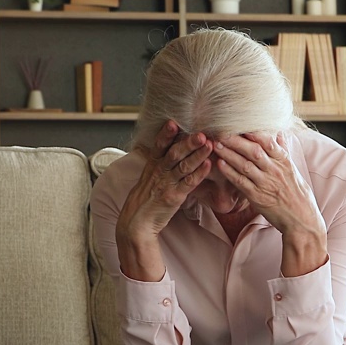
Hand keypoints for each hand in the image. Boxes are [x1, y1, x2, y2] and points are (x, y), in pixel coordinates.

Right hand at [116, 120, 212, 280]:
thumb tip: (169, 146)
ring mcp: (166, 184)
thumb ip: (159, 162)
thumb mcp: (148, 177)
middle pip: (174, 154)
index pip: (158, 146)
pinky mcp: (173, 197)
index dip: (165, 135)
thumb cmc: (145, 199)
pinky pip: (188, 183)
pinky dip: (199, 173)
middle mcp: (158, 173)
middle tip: (201, 133)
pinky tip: (209, 165)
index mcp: (152, 166)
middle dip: (188, 142)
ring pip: (183, 167)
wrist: (136, 222)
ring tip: (209, 144)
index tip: (173, 122)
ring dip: (197, 155)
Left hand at [213, 132, 327, 275]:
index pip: (268, 142)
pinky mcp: (258, 198)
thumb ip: (283, 151)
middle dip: (236, 140)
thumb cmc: (299, 195)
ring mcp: (266, 184)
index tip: (239, 123)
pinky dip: (230, 173)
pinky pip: (241, 183)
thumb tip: (280, 133)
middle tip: (221, 131)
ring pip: (245, 165)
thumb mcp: (294, 170)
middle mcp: (275, 171)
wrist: (302, 221)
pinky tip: (220, 164)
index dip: (253, 132)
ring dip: (229, 154)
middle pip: (254, 151)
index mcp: (284, 162)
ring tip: (216, 145)